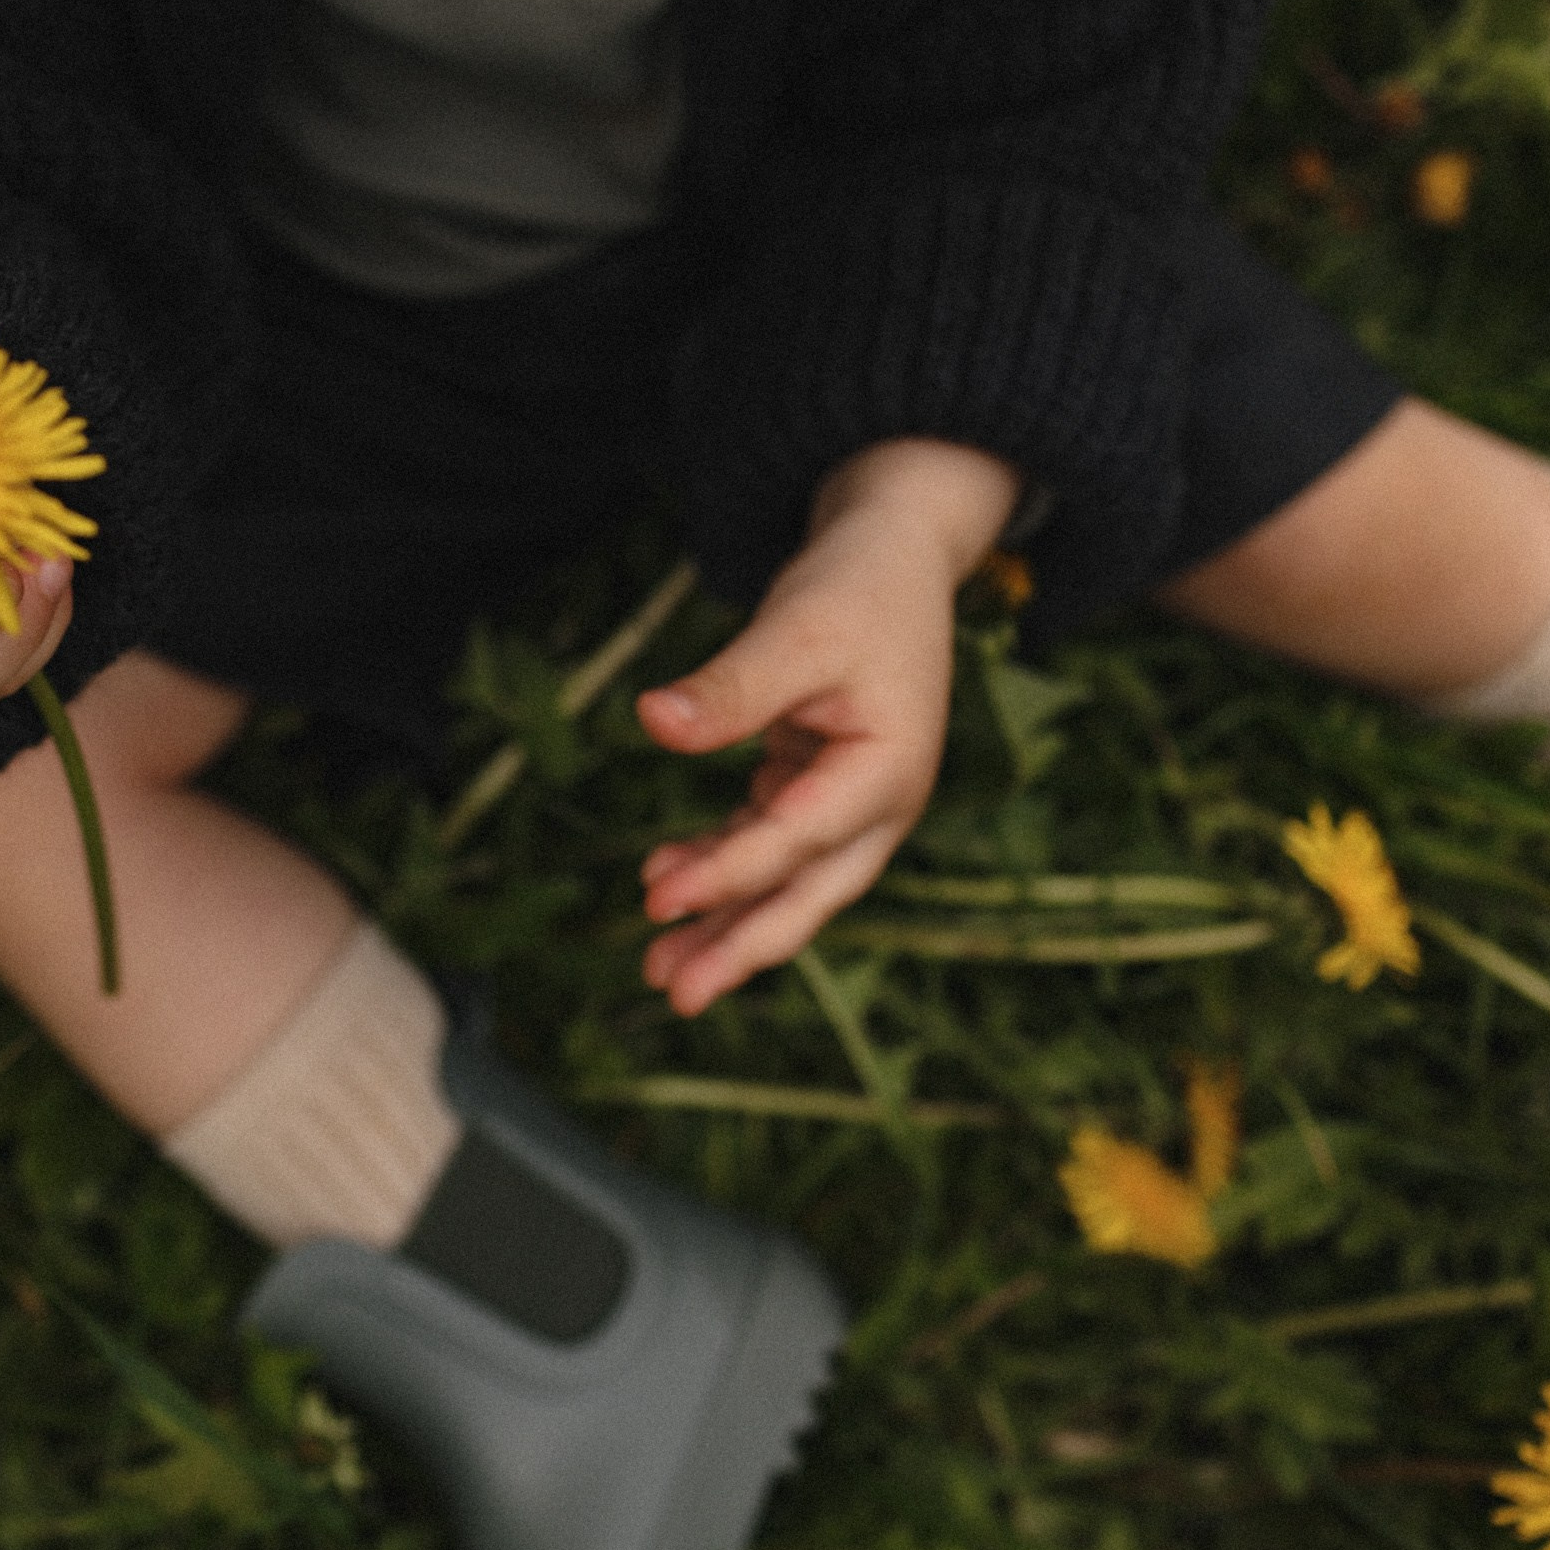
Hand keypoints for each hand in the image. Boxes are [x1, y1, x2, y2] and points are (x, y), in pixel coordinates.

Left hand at [635, 439, 1018, 1014]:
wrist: (895, 556)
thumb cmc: (856, 588)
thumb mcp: (795, 628)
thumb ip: (731, 686)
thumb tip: (653, 722)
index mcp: (888, 772)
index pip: (797, 839)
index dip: (727, 873)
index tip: (657, 897)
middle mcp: (878, 803)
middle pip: (807, 893)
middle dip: (741, 946)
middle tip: (674, 993)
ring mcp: (851, 803)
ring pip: (786, 882)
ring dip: (725, 920)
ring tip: (655, 962)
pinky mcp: (818, 790)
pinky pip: (767, 845)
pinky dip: (722, 864)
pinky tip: (665, 875)